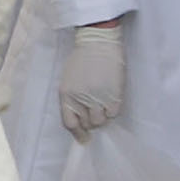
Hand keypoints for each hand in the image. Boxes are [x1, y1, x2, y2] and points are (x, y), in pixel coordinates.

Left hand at [58, 20, 125, 136]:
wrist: (98, 41)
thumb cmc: (82, 59)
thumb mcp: (69, 80)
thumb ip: (72, 100)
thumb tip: (80, 122)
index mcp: (66, 95)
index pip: (69, 123)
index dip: (78, 133)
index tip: (84, 138)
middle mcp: (80, 99)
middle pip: (87, 124)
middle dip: (91, 121)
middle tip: (96, 111)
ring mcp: (97, 97)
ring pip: (101, 121)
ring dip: (102, 116)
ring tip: (104, 103)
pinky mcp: (113, 94)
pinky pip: (113, 113)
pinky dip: (112, 109)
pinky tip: (111, 98)